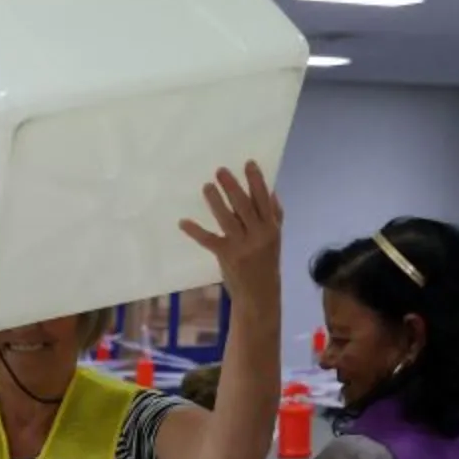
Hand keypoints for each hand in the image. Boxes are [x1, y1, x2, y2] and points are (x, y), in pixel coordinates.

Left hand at [179, 162, 282, 300]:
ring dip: (216, 201)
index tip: (248, 163)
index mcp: (271, 228)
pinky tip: (183, 222)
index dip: (256, 181)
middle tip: (220, 170)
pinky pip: (208, 240)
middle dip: (233, 186)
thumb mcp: (275, 239)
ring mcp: (242, 245)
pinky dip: (195, 230)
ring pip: (227, 219)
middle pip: (244, 205)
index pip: (264, 199)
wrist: (260, 295)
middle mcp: (258, 234)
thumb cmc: (266, 264)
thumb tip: (271, 192)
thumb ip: (274, 216)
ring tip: (207, 186)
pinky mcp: (226, 256)